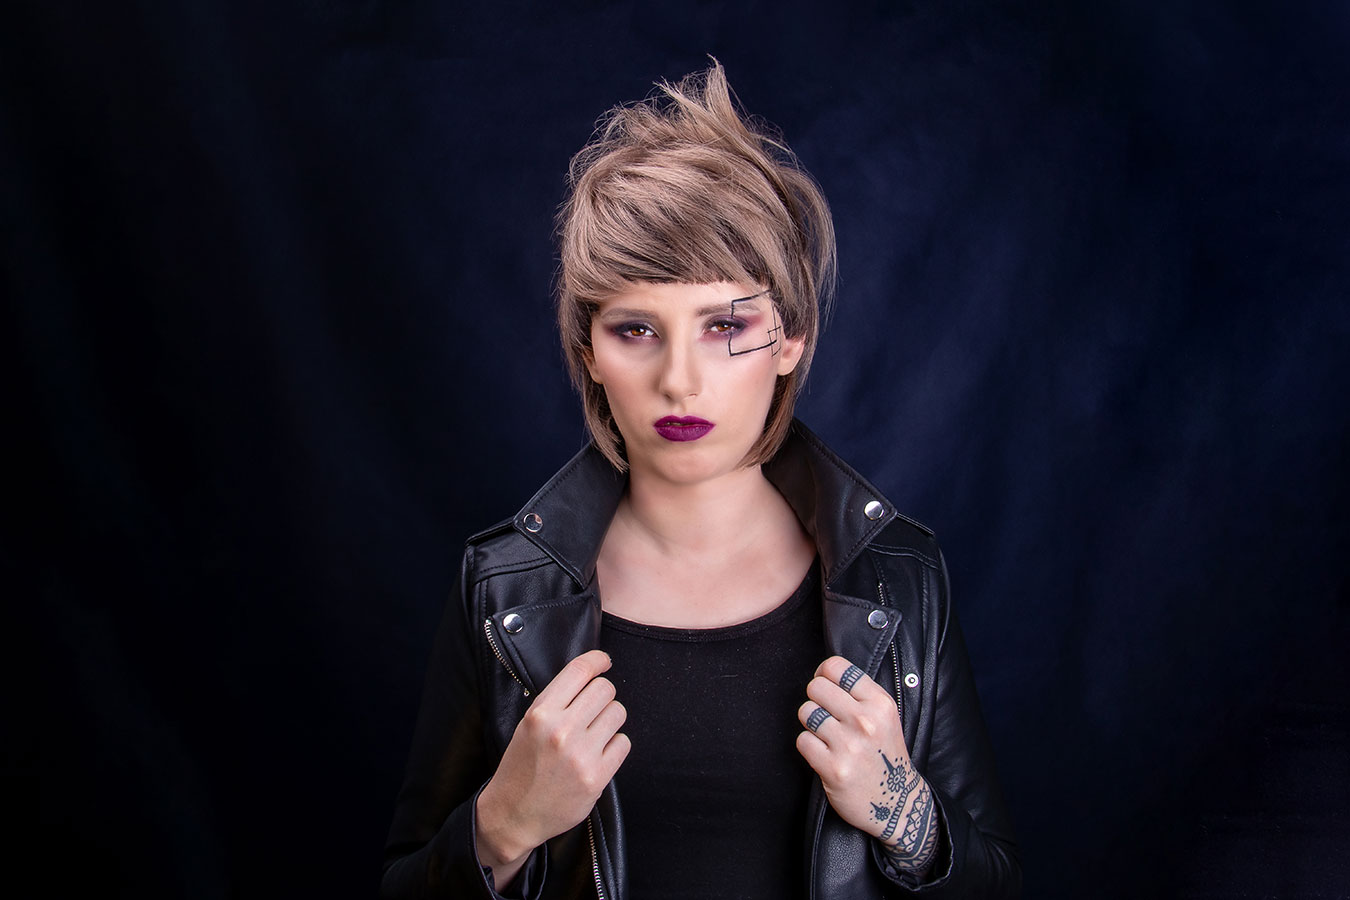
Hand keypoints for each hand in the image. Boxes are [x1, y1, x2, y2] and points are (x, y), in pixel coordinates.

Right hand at [476, 650, 629, 884]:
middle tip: (593, 709)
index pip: (579, 671)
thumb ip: (556, 701)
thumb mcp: (528, 725)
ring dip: (609, 720)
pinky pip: (623, 743)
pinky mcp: (596, 777)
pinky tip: (598, 754)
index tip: (604, 661)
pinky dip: (614, 746)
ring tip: (594, 734)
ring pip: (618, 713)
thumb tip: (591, 674)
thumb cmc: (521, 765)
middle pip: (605, 689)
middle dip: (602, 696)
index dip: (597, 660)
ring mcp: (580, 755)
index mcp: (540, 714)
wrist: (513, 814)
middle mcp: (561, 731)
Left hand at [796, 656, 937, 872]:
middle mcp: (865, 721)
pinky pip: (803, 740)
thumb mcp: (885, 717)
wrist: (897, 804)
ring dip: (811, 724)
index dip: (823, 674)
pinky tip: (824, 754)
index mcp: (880, 703)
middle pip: (816, 686)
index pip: (836, 667)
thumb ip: (861, 694)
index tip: (826, 687)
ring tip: (826, 736)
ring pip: (806, 712)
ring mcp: (849, 745)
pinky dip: (809, 747)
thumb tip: (825, 673)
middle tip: (826, 716)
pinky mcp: (833, 767)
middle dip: (816, 699)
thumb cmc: (885, 755)